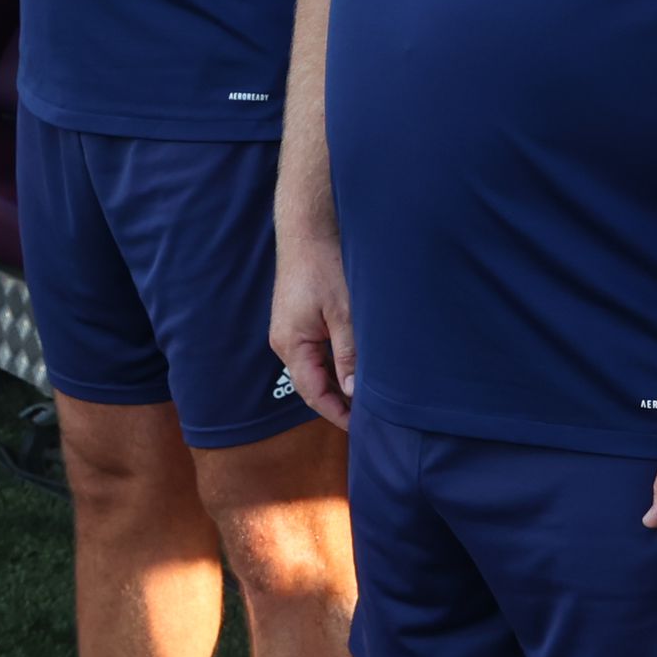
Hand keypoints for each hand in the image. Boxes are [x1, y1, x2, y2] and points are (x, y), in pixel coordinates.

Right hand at [270, 225, 356, 426]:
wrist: (308, 228)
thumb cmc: (324, 265)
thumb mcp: (343, 313)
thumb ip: (348, 354)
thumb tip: (354, 391)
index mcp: (291, 345)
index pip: (314, 394)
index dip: (338, 414)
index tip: (362, 429)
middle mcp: (285, 342)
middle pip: (313, 385)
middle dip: (340, 403)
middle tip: (371, 418)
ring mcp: (291, 331)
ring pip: (316, 369)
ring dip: (339, 382)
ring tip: (368, 397)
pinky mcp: (300, 320)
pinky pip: (317, 352)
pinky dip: (336, 364)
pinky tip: (357, 366)